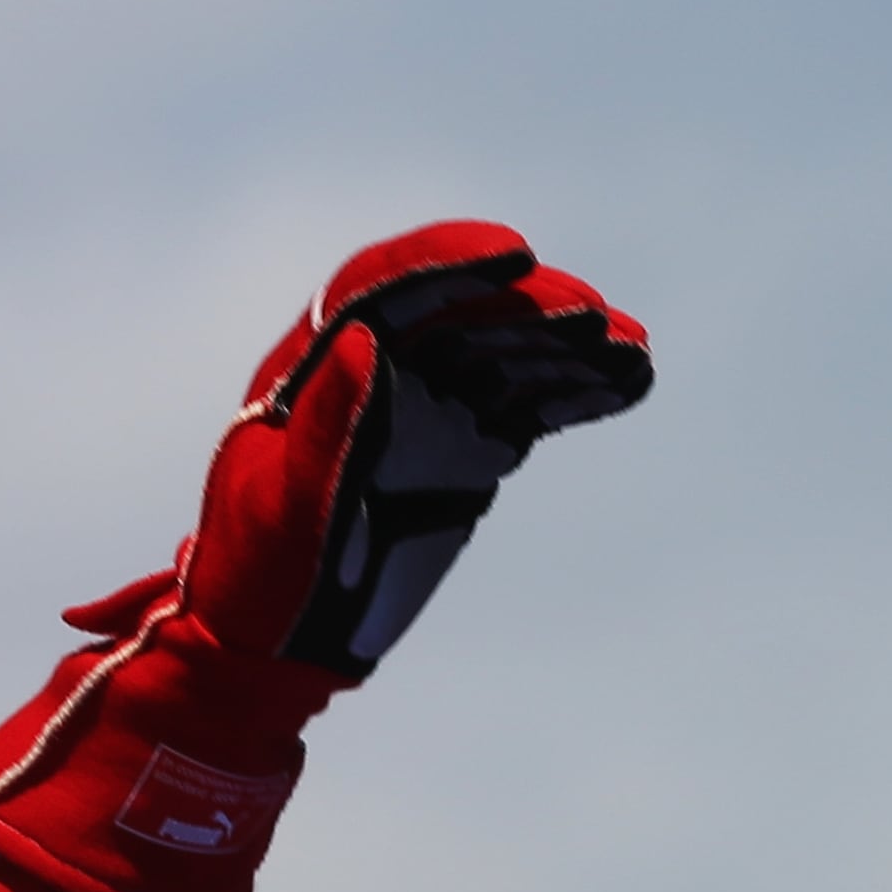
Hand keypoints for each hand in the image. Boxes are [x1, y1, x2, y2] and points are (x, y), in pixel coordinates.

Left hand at [171, 222, 651, 677]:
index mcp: (309, 370)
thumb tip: (362, 339)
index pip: (379, 287)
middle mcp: (370, 373)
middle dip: (528, 306)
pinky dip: (574, 392)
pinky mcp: (459, 446)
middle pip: (457, 312)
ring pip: (501, 352)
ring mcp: (421, 408)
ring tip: (631, 353)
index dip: (446, 260)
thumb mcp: (284, 509)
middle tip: (597, 321)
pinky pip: (524, 403)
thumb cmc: (259, 574)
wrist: (274, 639)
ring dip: (566, 346)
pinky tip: (625, 385)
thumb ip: (326, 429)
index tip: (516, 252)